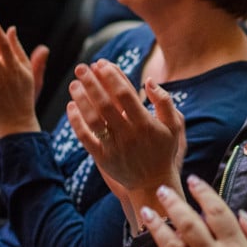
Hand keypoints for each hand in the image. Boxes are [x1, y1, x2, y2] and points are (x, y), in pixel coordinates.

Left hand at [66, 62, 184, 215]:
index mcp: (146, 124)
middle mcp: (129, 135)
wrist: (153, 183)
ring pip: (93, 120)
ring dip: (82, 99)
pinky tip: (71, 106)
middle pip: (106, 104)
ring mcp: (114, 147)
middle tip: (81, 67)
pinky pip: (85, 138)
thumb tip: (149, 81)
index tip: (102, 63)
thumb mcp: (174, 125)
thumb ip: (165, 101)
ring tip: (74, 83)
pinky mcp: (102, 158)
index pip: (126, 95)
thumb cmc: (163, 150)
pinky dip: (76, 121)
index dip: (112, 77)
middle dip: (92, 83)